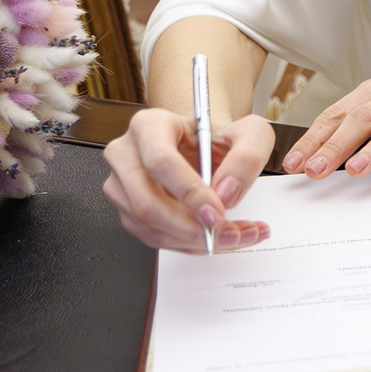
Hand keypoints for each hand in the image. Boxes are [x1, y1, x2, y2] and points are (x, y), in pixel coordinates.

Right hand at [103, 106, 275, 252]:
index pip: (161, 162)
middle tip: (227, 231)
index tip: (217, 212)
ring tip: (236, 235)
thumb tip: (226, 193)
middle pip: (146, 203)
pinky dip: (191, 245)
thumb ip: (247, 157)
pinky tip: (220, 237)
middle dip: (190, 227)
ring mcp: (122, 187)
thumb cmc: (217, 138)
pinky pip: (156, 239)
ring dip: (195, 241)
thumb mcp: (248, 133)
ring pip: (151, 228)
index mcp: (149, 126)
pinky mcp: (128, 212)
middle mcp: (126, 156)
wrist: (203, 147)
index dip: (189, 192)